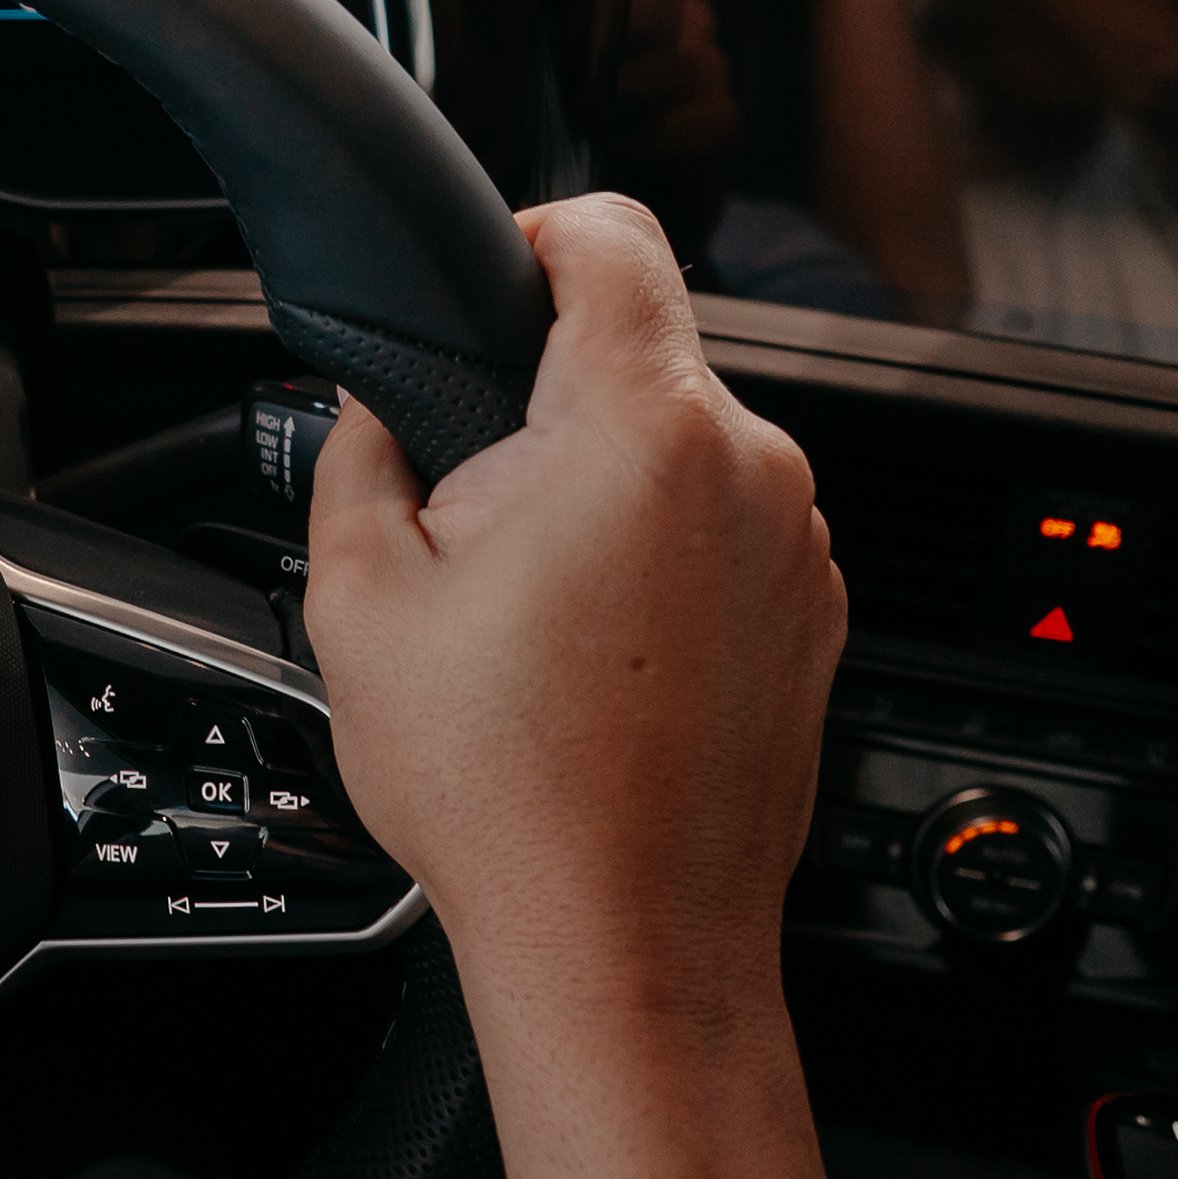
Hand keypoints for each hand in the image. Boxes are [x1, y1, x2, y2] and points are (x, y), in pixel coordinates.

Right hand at [302, 193, 841, 1035]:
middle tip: (472, 525)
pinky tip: (592, 663)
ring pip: (682, 450)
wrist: (625, 946)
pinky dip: (660, 563)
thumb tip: (381, 404)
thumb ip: (363, 455)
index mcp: (645, 432)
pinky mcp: (816, 614)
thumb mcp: (361, 599)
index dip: (535, 234)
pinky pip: (725, 533)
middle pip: (638, 357)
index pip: (613, 233)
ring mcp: (800, 546)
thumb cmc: (510, 797)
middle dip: (545, 411)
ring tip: (531, 619)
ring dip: (605, 493)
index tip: (492, 280)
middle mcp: (753, 468)